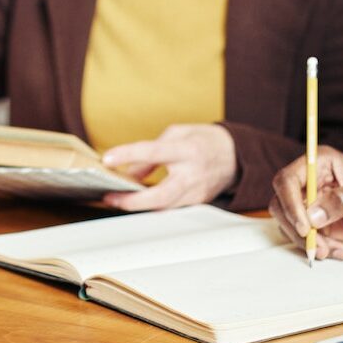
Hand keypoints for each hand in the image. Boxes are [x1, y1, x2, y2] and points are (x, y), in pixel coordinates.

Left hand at [100, 123, 237, 210]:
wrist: (234, 155)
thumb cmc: (203, 140)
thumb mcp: (177, 134)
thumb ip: (152, 151)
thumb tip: (130, 172)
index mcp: (187, 150)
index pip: (153, 152)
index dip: (128, 155)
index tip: (108, 158)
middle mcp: (192, 174)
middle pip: (160, 195)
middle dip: (133, 200)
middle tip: (111, 197)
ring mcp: (196, 192)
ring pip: (164, 207)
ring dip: (138, 205)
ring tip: (117, 199)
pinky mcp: (197, 203)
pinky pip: (171, 208)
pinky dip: (153, 206)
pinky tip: (139, 201)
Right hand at [269, 147, 342, 257]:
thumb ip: (340, 200)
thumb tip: (313, 215)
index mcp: (320, 165)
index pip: (287, 181)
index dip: (290, 204)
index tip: (305, 227)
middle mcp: (312, 185)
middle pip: (283, 206)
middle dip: (300, 231)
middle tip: (320, 247)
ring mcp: (315, 207)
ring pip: (295, 228)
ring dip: (315, 245)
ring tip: (342, 251)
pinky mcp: (322, 228)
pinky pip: (312, 242)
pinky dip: (328, 251)